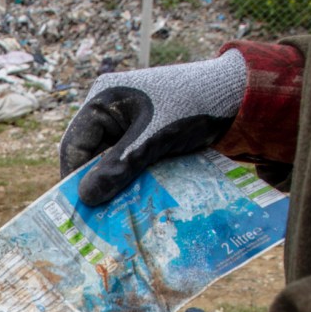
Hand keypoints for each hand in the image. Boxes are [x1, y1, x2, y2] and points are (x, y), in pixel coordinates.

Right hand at [60, 50, 246, 206]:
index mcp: (103, 99)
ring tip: (118, 212)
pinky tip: (138, 198)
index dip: (73, 178)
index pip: (75, 144)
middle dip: (96, 183)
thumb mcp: (152, 138)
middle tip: (98, 216)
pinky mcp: (147, 133)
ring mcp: (130, 121)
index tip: (79, 209)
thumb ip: (119, 167)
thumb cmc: (191, 107)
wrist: (237, 94)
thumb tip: (85, 198)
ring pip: (111, 160)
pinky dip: (133, 178)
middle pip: (91, 154)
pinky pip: (130, 159)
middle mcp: (111, 109)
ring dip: (116, 184)